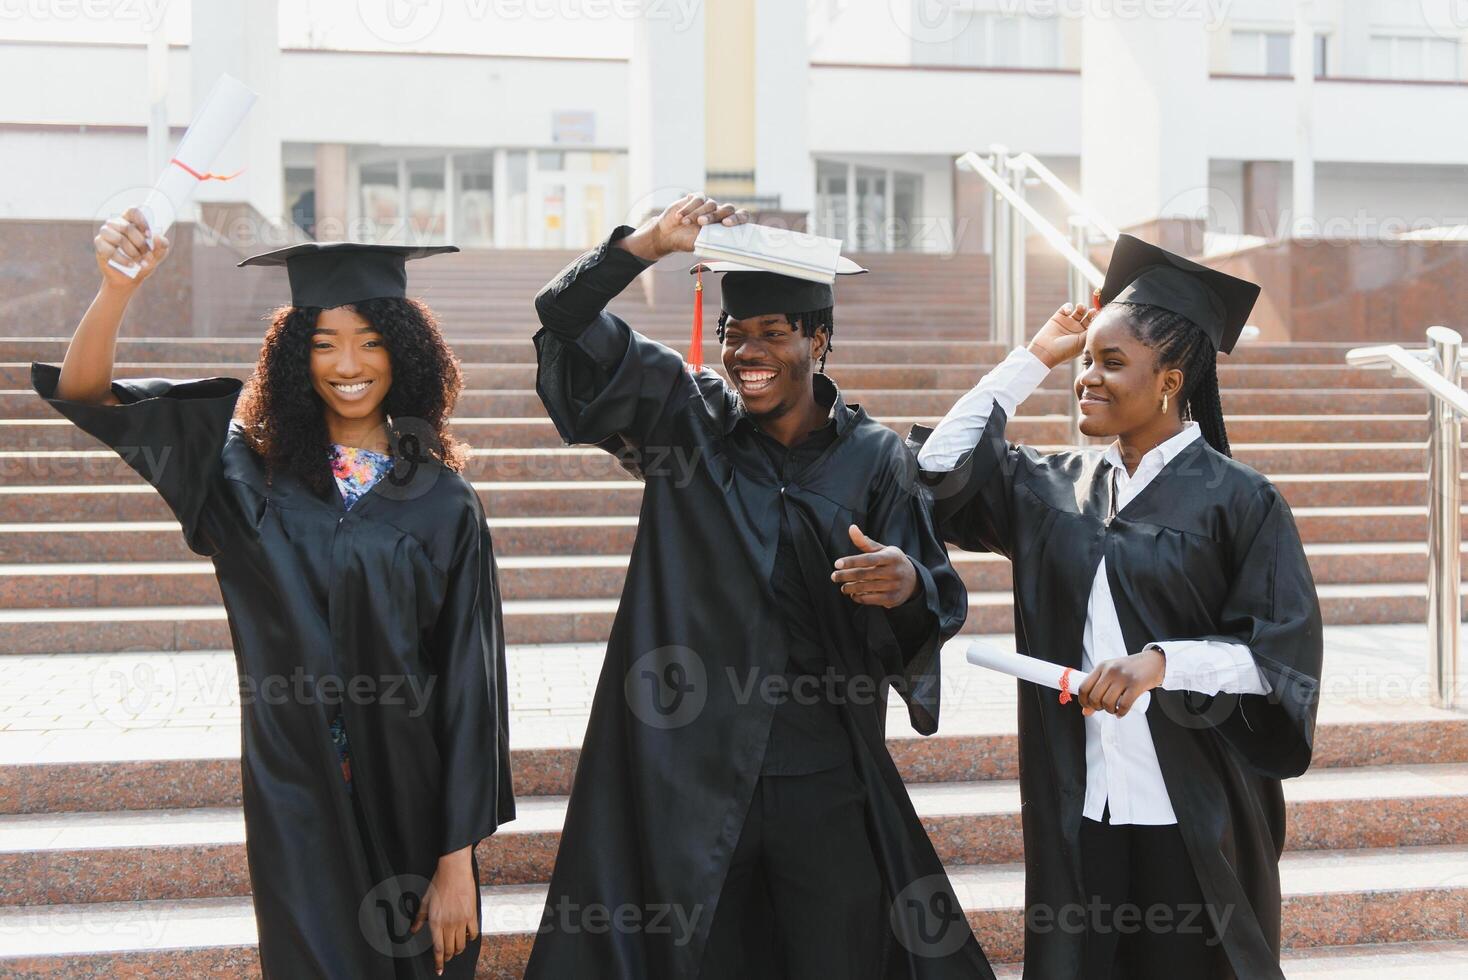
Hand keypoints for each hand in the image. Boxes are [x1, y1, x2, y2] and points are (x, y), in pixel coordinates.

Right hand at [95, 207, 168, 289]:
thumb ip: (162, 245)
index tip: (149, 235)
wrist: (131, 278)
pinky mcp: (99, 244)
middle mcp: (117, 223)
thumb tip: (158, 238)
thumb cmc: (144, 260)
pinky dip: (122, 259)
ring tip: (139, 261)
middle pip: (128, 227)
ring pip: (119, 238)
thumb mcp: (158, 253)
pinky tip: (131, 265)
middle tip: (148, 256)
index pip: (133, 211)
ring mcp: (106, 232)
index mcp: (131, 221)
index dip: (141, 221)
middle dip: (141, 244)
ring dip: (132, 252)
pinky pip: (109, 249)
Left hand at [410, 846, 477, 975]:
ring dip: (458, 949)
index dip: (438, 962)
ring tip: (456, 948)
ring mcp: (461, 920)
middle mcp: (448, 924)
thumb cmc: (438, 884)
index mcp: (436, 922)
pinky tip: (467, 936)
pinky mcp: (472, 915)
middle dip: (448, 957)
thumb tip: (413, 930)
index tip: (438, 970)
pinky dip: (470, 938)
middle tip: (446, 958)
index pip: (438, 949)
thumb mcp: (425, 901)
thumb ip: (419, 918)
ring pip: (461, 943)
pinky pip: (473, 933)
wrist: (454, 871)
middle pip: (450, 948)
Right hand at [622, 193, 751, 260]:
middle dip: (715, 215)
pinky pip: (698, 198)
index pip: (741, 217)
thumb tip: (721, 243)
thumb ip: (710, 241)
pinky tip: (680, 217)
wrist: (667, 235)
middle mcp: (719, 213)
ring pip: (711, 204)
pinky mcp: (696, 198)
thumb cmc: (685, 241)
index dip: (738, 218)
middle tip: (702, 223)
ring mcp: (708, 205)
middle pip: (728, 208)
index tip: (726, 224)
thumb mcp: (698, 244)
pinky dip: (688, 208)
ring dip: (696, 214)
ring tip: (685, 223)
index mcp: (725, 225)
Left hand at [831, 525, 918, 607]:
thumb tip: (851, 528)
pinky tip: (853, 595)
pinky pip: (871, 599)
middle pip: (864, 574)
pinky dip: (859, 598)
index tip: (836, 563)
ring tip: (843, 587)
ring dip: (851, 588)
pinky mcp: (892, 599)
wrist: (913, 580)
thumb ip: (865, 542)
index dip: (851, 561)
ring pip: (866, 588)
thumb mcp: (883, 550)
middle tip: (834, 576)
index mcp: (891, 556)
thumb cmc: (892, 561)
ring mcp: (894, 586)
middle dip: (846, 576)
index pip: (868, 558)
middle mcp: (894, 571)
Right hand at [1026, 299, 1096, 368]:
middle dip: (1090, 312)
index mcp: (1083, 336)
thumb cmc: (1065, 350)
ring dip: (1081, 307)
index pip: (1093, 324)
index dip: (1096, 319)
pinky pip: (1066, 307)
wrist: (1046, 350)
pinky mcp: (1058, 317)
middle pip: (1087, 316)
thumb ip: (1091, 331)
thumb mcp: (1082, 342)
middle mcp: (1076, 329)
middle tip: (1092, 311)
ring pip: (1078, 311)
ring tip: (1080, 308)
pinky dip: (1068, 307)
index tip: (1098, 315)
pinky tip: (1068, 312)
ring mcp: (1067, 323)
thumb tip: (1099, 322)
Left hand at [1077, 648, 1165, 717]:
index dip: (1083, 701)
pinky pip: (1123, 705)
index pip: (1084, 687)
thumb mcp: (1111, 674)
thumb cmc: (1129, 670)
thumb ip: (1098, 689)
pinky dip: (1120, 713)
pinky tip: (1120, 713)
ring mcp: (1123, 677)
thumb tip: (1085, 712)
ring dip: (1109, 711)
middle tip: (1104, 708)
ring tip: (1113, 710)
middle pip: (1094, 697)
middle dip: (1097, 707)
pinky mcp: (1136, 684)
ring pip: (1108, 702)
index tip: (1088, 707)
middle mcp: (1110, 670)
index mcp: (1102, 666)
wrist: (1154, 662)